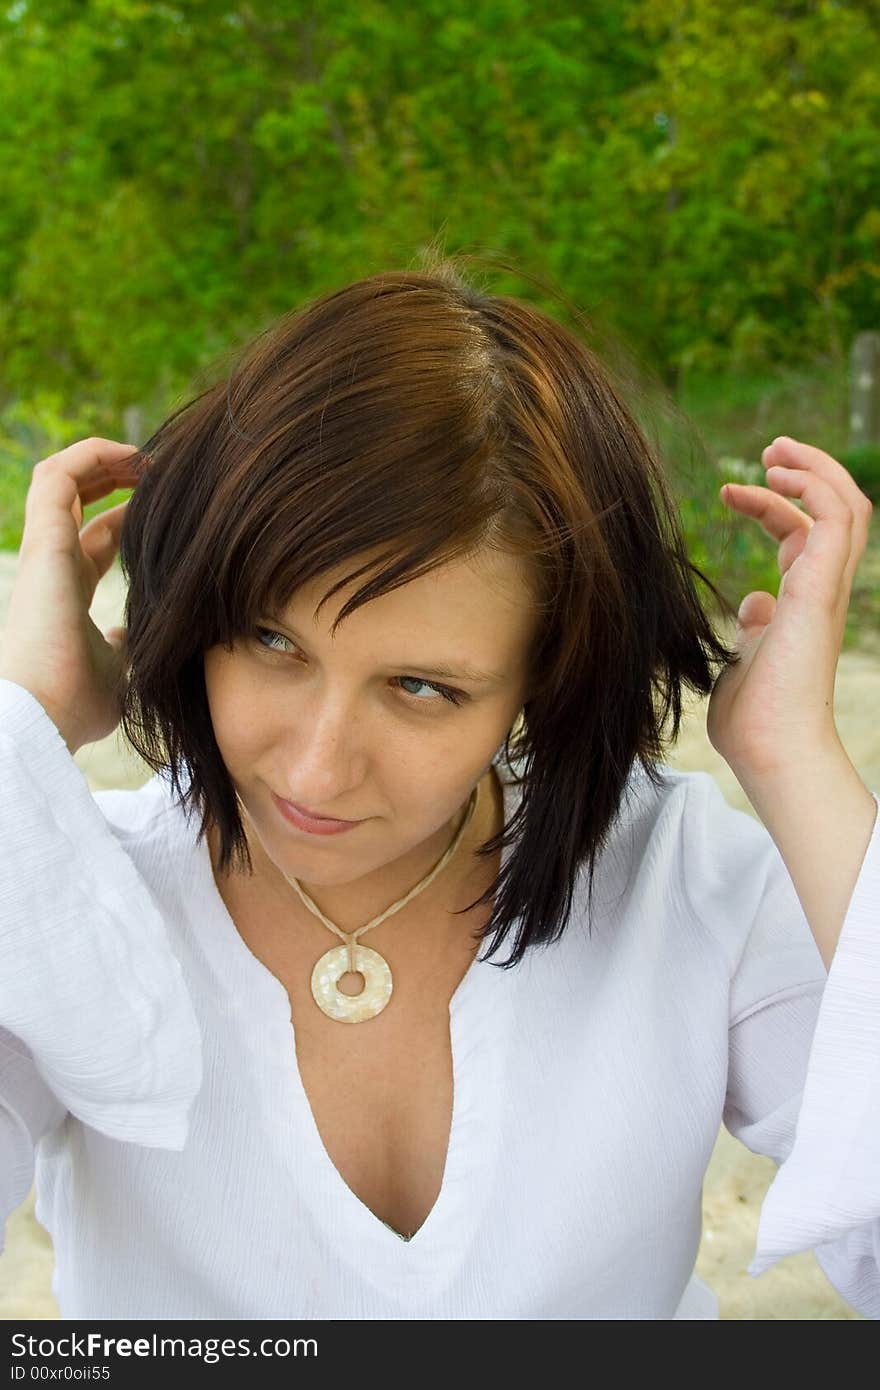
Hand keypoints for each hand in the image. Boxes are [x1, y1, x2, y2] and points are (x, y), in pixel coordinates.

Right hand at [0, 437, 144, 753]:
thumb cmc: (78, 702)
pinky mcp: (43, 540)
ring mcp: (45, 549)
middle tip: (158, 469)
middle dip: (115, 477)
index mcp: (71, 592)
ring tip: (144, 454)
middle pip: (78, 501)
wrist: (46, 713)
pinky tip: (131, 454)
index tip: (168, 511)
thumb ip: (124, 648)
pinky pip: (57, 475)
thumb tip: (129, 637)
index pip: (98, 541)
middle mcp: (54, 565)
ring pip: (61, 478)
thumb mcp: (118, 670)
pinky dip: (91, 454)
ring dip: (102, 458)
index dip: (130, 518)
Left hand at [706, 436, 872, 778]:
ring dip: (814, 468)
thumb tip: (752, 605)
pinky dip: (814, 485)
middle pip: (832, 512)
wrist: (771, 751)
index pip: (799, 536)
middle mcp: (820, 591)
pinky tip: (776, 474)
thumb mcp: (744, 662)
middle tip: (769, 448)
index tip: (726, 492)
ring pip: (847, 506)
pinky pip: (837, 518)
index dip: (768, 506)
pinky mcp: (822, 589)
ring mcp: (826, 588)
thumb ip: (752, 632)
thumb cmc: (754, 721)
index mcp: (802, 604)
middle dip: (804, 471)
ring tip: (775, 450)